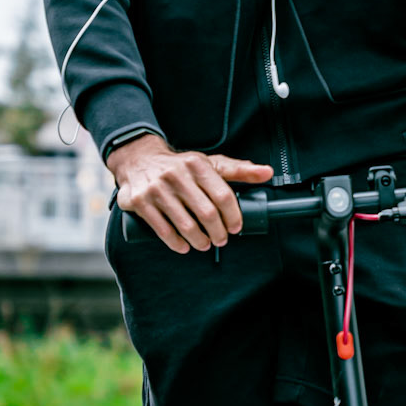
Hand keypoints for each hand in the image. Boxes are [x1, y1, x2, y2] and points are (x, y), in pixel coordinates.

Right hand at [109, 134, 272, 253]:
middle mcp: (177, 175)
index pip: (223, 195)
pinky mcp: (141, 202)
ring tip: (204, 244)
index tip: (235, 227)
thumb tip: (267, 173)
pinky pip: (163, 230)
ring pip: (186, 225)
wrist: (139, 159)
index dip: (233, 216)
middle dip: (218, 232)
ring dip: (199, 241)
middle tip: (221, 239)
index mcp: (197, 165)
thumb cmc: (180, 166)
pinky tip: (184, 246)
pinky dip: (177, 243)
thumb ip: (238, 170)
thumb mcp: (208, 163)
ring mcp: (157, 189)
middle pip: (207, 213)